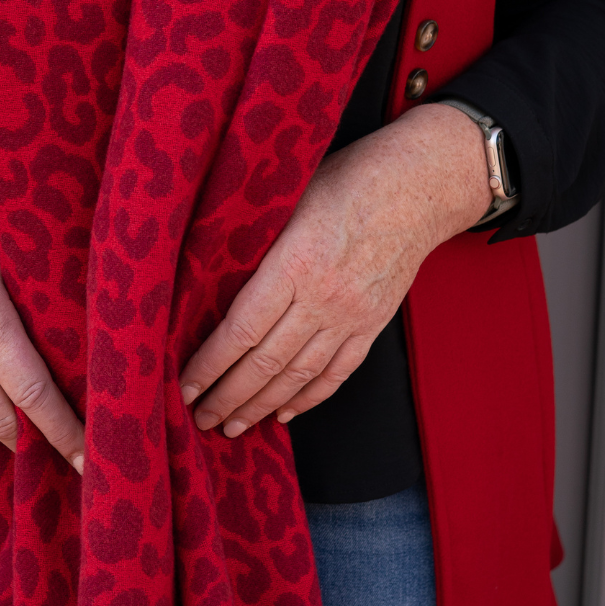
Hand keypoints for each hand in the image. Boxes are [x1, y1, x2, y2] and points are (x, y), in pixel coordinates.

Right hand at [0, 172, 84, 470]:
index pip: (33, 393)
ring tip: (21, 422)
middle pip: (2, 421)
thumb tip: (87, 327)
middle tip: (59, 443)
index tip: (86, 461)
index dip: (63, 432)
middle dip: (34, 439)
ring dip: (0, 431)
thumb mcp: (4, 255)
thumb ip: (37, 297)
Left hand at [179, 104, 490, 436]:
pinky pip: (337, 372)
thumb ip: (253, 236)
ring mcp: (352, 316)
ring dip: (262, 406)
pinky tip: (284, 413)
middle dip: (227, 397)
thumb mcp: (290, 195)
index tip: (183, 386)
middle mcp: (323, 299)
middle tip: (198, 419)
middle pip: (266, 363)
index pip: (241, 330)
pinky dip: (308, 398)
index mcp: (295, 264)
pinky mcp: (373, 324)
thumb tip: (204, 266)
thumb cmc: (349, 179)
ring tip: (232, 426)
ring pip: (299, 376)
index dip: (210, 365)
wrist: (420, 186)